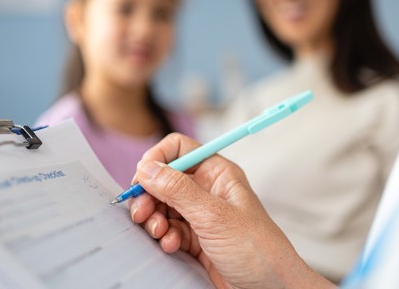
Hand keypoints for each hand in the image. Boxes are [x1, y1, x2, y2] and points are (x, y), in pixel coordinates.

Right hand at [129, 133, 334, 288]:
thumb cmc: (257, 249)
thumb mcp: (214, 216)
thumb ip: (178, 190)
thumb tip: (148, 169)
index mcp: (217, 173)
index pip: (180, 149)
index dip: (158, 158)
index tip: (142, 176)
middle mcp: (207, 190)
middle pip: (165, 179)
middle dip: (150, 194)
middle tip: (141, 211)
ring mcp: (200, 214)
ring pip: (162, 205)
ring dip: (155, 218)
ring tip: (158, 231)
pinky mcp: (195, 238)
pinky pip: (168, 229)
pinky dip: (164, 236)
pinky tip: (172, 245)